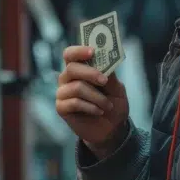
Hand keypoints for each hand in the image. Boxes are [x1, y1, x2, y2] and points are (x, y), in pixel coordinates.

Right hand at [56, 45, 129, 159]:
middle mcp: (67, 78)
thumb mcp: (117, 89)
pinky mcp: (61, 107)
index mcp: (79, 68)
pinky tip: (98, 111)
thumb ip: (110, 76)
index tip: (92, 51)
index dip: (79, 51)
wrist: (111, 129)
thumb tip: (104, 64)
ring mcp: (63, 93)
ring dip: (96, 96)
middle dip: (90, 73)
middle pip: (72, 68)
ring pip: (76, 87)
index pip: (70, 54)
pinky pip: (74, 103)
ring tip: (107, 105)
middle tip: (104, 81)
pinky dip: (90, 107)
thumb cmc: (113, 104)